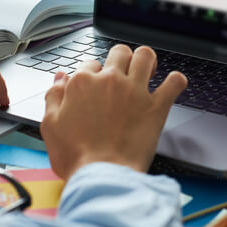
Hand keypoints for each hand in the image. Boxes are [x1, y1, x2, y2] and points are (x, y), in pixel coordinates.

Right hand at [40, 44, 187, 178]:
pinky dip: (176, 81)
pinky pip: (173, 83)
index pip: (89, 64)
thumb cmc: (76, 156)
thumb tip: (61, 78)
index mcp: (82, 84)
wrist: (102, 175)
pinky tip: (173, 84)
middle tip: (124, 73)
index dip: (92, 74)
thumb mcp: (51, 125)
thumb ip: (54, 96)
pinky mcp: (155, 107)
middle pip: (120, 52)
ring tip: (148, 71)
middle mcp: (110, 81)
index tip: (95, 86)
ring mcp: (134, 91)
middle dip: (121, 59)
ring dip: (147, 60)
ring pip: (146, 56)